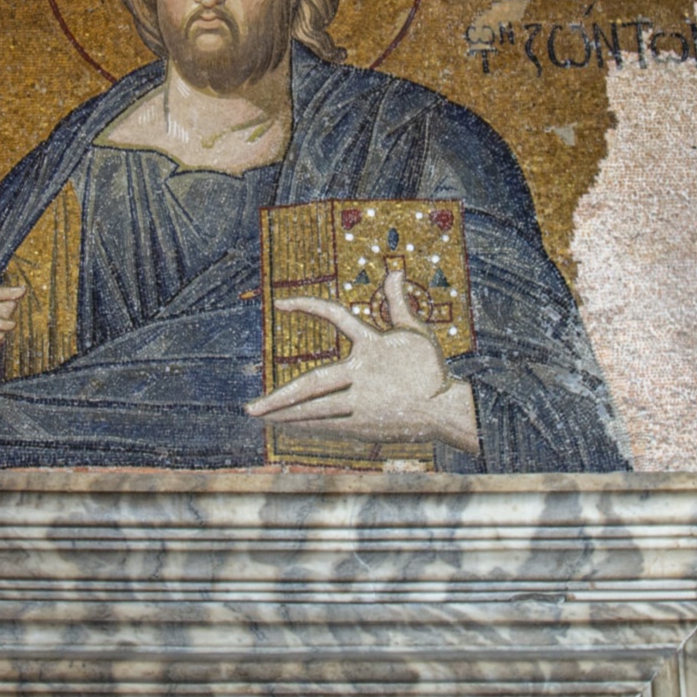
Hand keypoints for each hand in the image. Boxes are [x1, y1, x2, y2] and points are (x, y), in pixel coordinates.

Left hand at [245, 268, 480, 457]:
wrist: (446, 411)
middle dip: (279, 398)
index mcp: (373, 346)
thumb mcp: (415, 333)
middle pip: (312, 385)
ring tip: (261, 418)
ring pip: (317, 411)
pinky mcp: (365, 426)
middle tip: (250, 410)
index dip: (309, 305)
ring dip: (286, 415)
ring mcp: (362, 404)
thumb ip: (398, 303)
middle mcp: (363, 376)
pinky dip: (306, 426)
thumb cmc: (430, 370)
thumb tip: (395, 270)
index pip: (336, 316)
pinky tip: (287, 426)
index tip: (281, 302)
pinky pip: (329, 426)